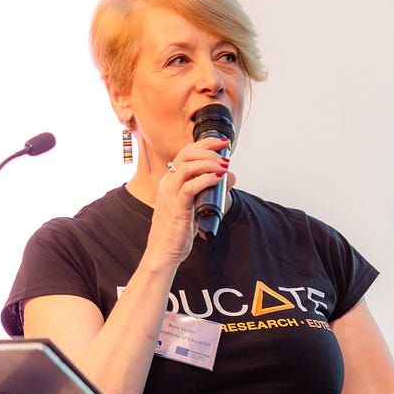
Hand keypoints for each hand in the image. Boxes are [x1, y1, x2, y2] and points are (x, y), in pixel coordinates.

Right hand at [143, 137, 233, 263]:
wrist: (163, 251)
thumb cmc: (177, 230)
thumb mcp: (195, 205)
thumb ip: (210, 190)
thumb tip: (230, 176)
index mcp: (170, 180)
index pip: (185, 152)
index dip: (205, 143)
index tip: (222, 142)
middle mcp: (168, 183)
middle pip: (186, 154)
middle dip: (209, 149)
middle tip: (226, 154)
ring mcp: (171, 194)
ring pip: (188, 166)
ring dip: (209, 163)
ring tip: (224, 167)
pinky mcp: (177, 207)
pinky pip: (190, 187)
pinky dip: (206, 179)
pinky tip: (218, 179)